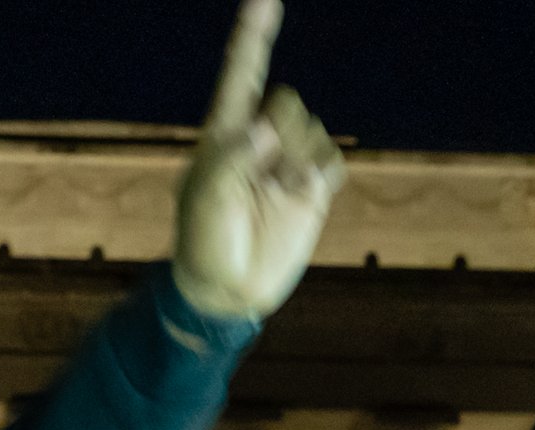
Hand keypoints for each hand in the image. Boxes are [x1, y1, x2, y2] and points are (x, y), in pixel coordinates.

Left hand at [173, 0, 344, 319]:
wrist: (228, 290)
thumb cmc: (203, 241)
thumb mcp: (206, 196)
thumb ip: (232, 155)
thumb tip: (265, 125)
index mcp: (222, 134)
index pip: (241, 73)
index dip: (253, 34)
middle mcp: (258, 140)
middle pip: (286, 102)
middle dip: (278, 132)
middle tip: (257, 176)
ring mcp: (287, 161)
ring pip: (311, 129)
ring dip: (296, 160)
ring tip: (272, 198)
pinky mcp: (313, 187)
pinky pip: (330, 160)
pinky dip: (318, 176)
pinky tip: (298, 199)